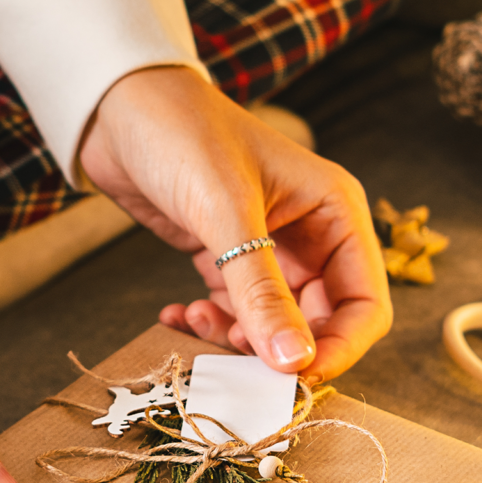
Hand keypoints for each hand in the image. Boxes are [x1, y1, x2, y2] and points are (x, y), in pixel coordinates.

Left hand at [79, 66, 390, 380]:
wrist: (116, 104)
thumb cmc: (182, 134)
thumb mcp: (227, 216)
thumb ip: (262, 293)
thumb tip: (294, 363)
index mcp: (336, 212)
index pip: (366, 303)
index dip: (341, 348)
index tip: (296, 378)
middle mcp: (313, 233)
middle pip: (322, 321)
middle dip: (281, 348)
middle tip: (237, 358)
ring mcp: (270, 247)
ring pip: (275, 323)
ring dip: (239, 338)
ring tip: (199, 324)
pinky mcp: (228, 256)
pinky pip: (235, 310)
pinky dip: (210, 323)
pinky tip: (178, 314)